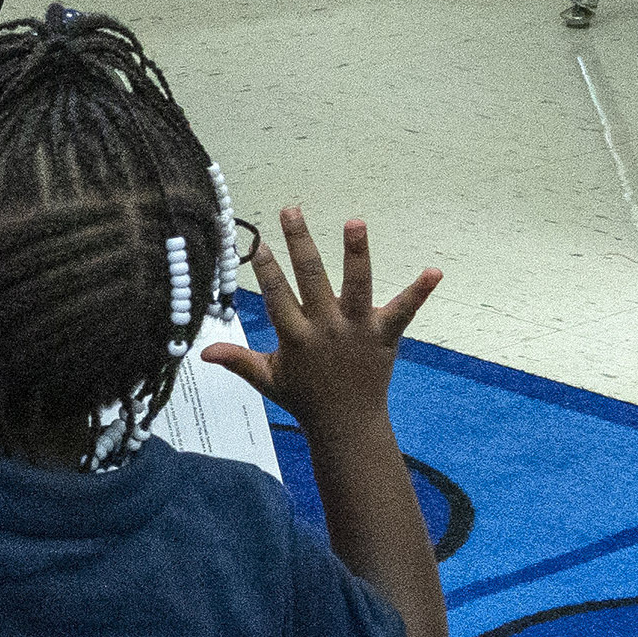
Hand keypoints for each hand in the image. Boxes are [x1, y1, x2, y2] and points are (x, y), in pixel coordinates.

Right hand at [203, 205, 433, 426]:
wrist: (346, 426)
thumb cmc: (304, 399)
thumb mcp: (267, 379)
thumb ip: (237, 360)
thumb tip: (202, 351)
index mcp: (295, 337)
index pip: (277, 294)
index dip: (267, 268)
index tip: (260, 242)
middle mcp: (325, 328)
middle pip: (311, 278)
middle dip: (299, 242)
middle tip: (292, 210)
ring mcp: (356, 330)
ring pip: (356, 285)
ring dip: (356, 252)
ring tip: (354, 221)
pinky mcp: (384, 335)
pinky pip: (403, 311)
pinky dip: (419, 292)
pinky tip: (435, 271)